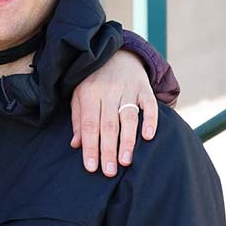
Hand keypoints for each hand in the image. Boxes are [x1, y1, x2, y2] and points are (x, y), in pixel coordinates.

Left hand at [70, 49, 158, 176]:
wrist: (116, 52)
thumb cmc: (94, 80)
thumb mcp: (79, 95)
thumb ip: (78, 119)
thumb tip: (76, 145)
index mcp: (89, 93)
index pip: (89, 125)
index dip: (90, 147)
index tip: (92, 167)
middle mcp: (108, 91)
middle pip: (108, 125)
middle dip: (108, 150)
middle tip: (109, 172)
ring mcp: (128, 89)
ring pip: (127, 118)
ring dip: (127, 141)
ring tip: (125, 161)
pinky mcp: (144, 88)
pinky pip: (149, 105)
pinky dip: (150, 120)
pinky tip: (149, 137)